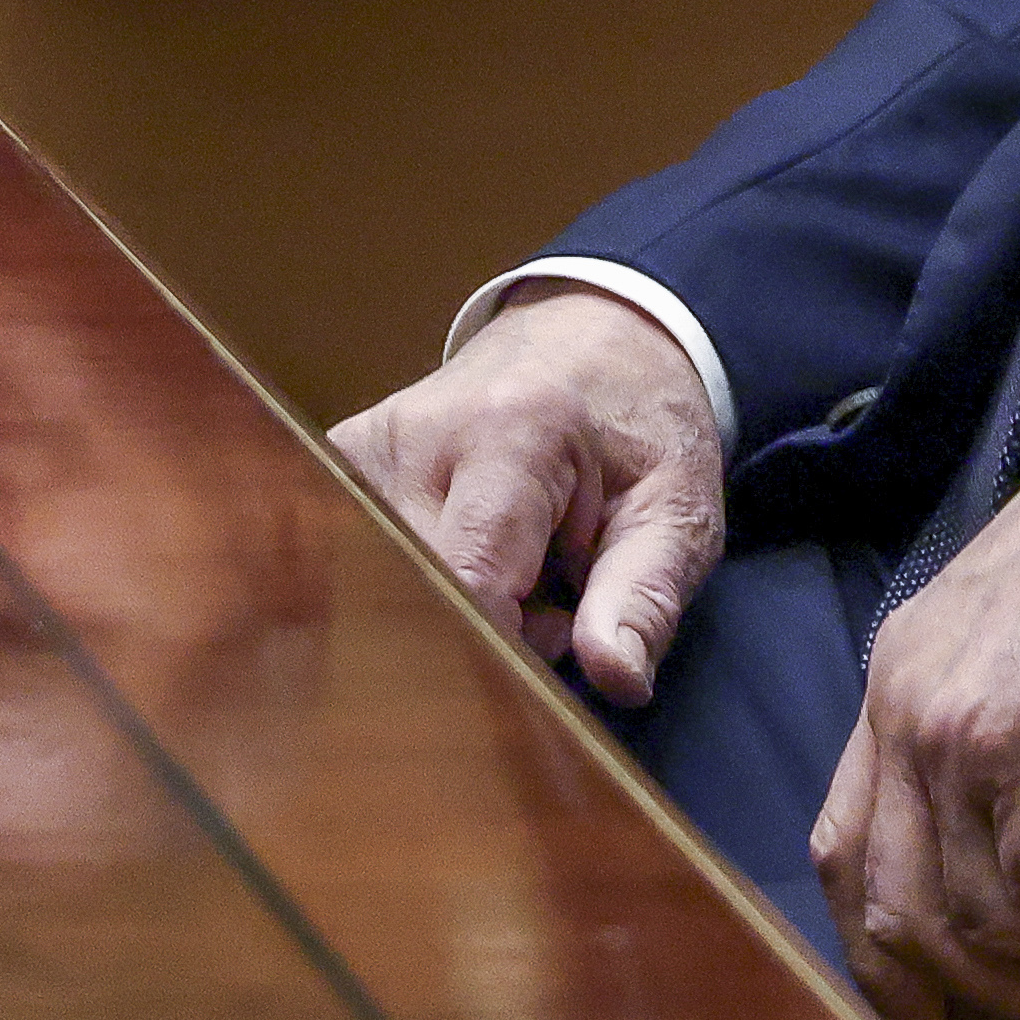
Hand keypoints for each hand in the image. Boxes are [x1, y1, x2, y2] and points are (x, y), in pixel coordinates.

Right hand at [331, 283, 727, 705]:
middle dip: (478, 636)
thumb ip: (645, 597)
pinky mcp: (341, 464)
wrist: (592, 338)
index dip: (504, 649)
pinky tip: (466, 564)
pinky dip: (418, 588)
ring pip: (383, 592)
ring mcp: (364, 448)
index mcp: (511, 432)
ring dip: (447, 612)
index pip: (468, 583)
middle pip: (415, 597)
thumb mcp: (677, 508)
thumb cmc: (640, 428)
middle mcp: (417, 434)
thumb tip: (617, 680)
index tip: (551, 658)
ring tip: (515, 577)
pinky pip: (363, 565)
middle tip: (548, 609)